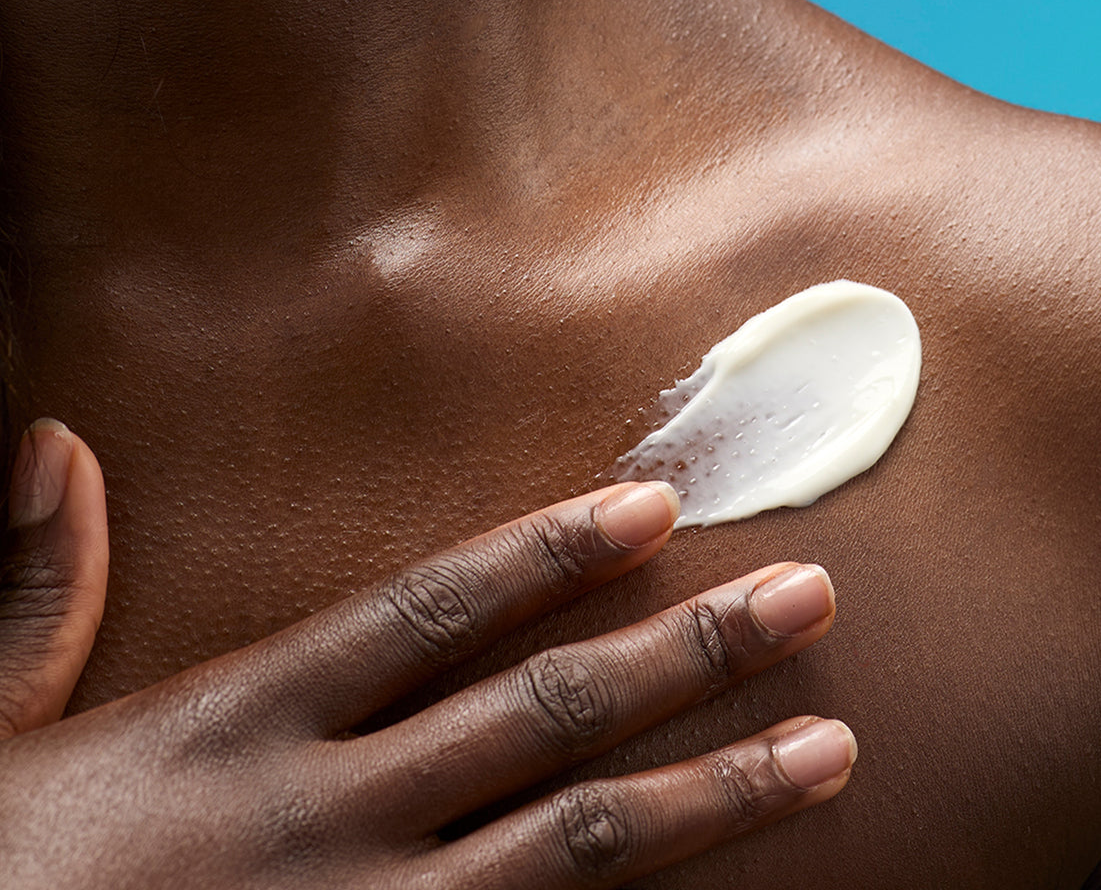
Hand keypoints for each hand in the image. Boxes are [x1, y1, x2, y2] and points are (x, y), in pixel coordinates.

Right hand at [0, 436, 853, 888]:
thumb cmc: (3, 873)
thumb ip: (36, 589)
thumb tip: (49, 445)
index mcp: (238, 724)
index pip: (430, 610)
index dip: (548, 551)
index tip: (655, 506)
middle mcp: (323, 820)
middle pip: (541, 718)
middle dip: (684, 654)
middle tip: (806, 599)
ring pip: (576, 850)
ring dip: (712, 794)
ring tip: (827, 749)